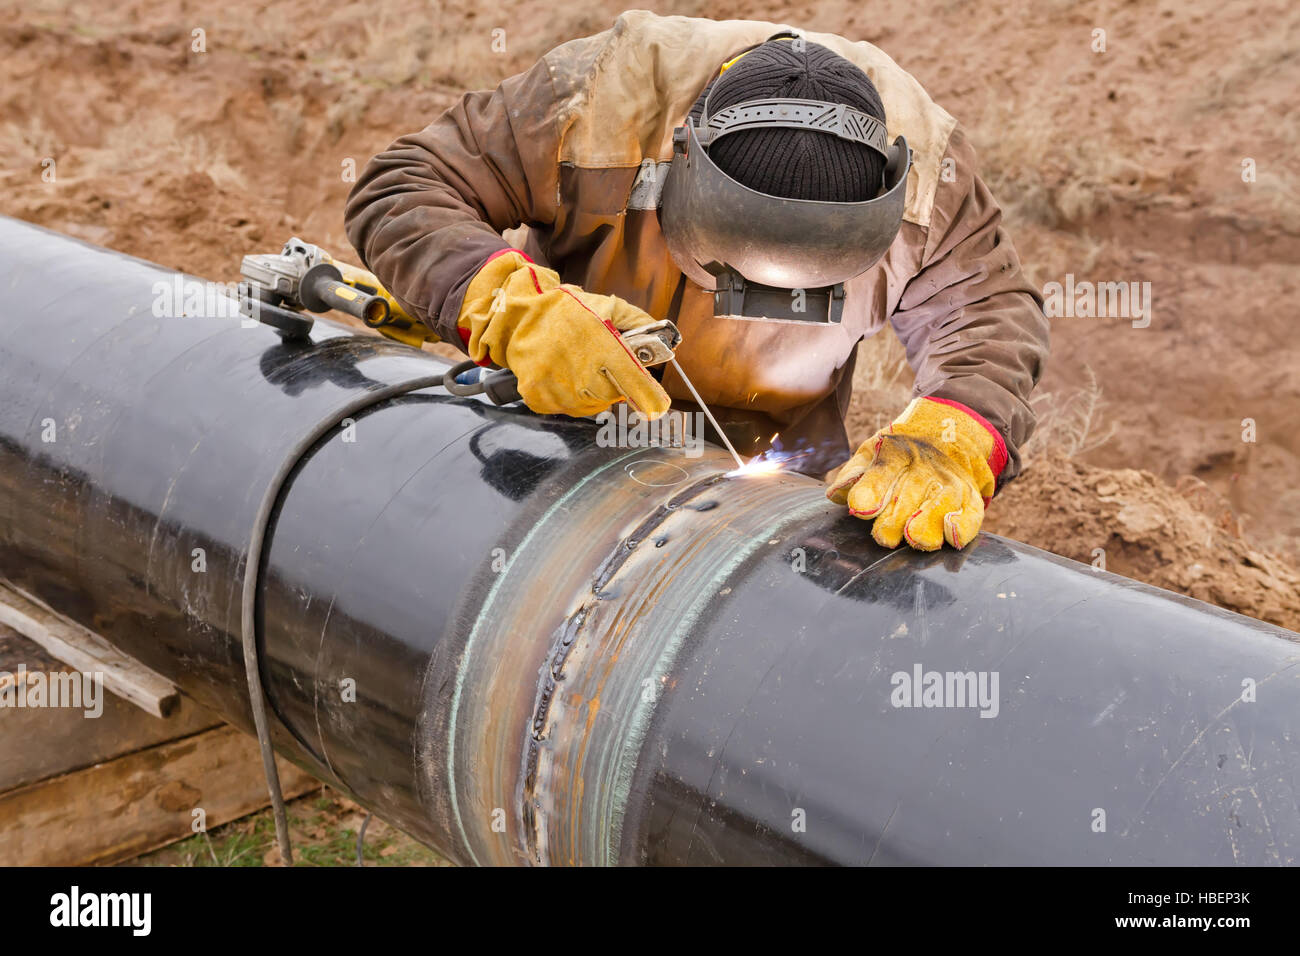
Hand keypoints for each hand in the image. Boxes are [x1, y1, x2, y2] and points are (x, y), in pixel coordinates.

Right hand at [456, 250, 670, 418]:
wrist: (517, 315)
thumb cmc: (564, 310)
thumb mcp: (606, 306)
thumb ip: (638, 322)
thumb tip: (665, 339)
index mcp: (602, 348)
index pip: (635, 383)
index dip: (649, 398)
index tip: (657, 407)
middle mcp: (582, 373)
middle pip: (612, 397)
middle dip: (612, 384)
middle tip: (600, 366)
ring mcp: (559, 388)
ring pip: (589, 407)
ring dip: (590, 394)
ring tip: (578, 369)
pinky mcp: (539, 397)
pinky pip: (564, 409)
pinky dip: (566, 398)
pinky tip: (561, 376)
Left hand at [827, 397, 1006, 550]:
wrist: (947, 437)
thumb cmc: (898, 456)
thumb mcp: (873, 454)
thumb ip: (854, 475)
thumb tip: (835, 494)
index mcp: (896, 454)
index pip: (883, 471)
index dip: (872, 490)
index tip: (861, 508)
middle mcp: (925, 468)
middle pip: (909, 496)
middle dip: (895, 519)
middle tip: (883, 537)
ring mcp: (949, 483)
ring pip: (939, 505)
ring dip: (927, 523)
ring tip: (914, 538)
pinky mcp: (969, 500)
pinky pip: (970, 514)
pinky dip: (963, 526)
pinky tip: (951, 534)